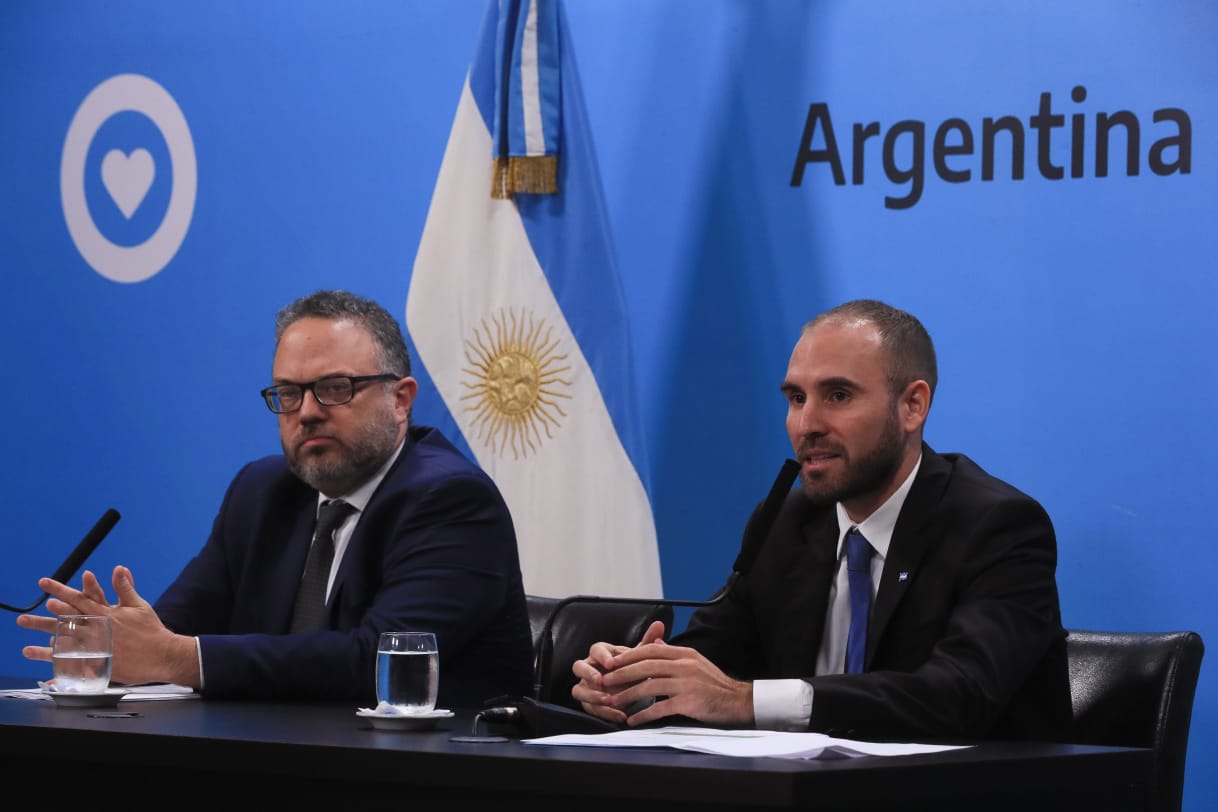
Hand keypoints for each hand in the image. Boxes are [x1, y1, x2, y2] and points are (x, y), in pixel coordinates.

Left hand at [16, 566, 200, 687]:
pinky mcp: (100, 665)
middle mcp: (98, 631)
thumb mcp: (139, 605)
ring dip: (47, 648)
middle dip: (45, 619)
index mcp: (106, 614)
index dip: (61, 590)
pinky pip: (79, 667)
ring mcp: (98, 649)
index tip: (45, 585)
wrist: (162, 654)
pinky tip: (50, 671)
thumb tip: (118, 569)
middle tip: (25, 616)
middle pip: (67, 623)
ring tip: (27, 648)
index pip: (79, 599)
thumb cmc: (151, 630)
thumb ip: (125, 587)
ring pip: (68, 646)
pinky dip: (64, 669)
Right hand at [571, 620, 666, 723]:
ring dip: (592, 695)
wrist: (632, 689)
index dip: (602, 656)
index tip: (611, 663)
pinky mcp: (588, 702)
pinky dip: (604, 712)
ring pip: (578, 689)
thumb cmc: (632, 670)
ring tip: (609, 699)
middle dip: (588, 673)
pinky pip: (589, 708)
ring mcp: (587, 686)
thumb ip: (648, 642)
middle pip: (578, 666)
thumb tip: (659, 625)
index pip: (596, 650)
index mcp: (602, 654)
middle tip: (599, 680)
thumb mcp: (641, 658)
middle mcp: (590, 668)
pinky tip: (620, 715)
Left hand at [574, 620, 753, 726]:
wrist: (737, 701)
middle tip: (605, 680)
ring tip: (614, 702)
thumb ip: (674, 654)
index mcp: (685, 654)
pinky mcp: (688, 702)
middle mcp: (684, 665)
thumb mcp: (695, 662)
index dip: (629, 655)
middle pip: (646, 666)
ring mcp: (686, 684)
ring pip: (649, 686)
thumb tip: (656, 643)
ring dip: (628, 694)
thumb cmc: (715, 684)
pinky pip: (660, 708)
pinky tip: (633, 720)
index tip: (612, 661)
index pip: (651, 649)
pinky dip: (643, 714)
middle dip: (622, 673)